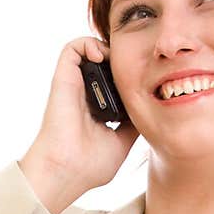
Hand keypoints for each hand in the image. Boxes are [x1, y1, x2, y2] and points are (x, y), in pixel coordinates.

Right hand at [21, 35, 139, 199]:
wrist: (67, 170)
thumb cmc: (89, 165)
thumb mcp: (122, 143)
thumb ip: (133, 123)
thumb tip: (150, 109)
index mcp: (97, 110)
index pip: (114, 83)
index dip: (129, 75)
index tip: (146, 78)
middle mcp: (84, 95)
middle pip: (105, 65)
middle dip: (122, 59)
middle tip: (137, 66)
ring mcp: (74, 86)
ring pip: (89, 51)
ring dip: (107, 48)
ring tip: (119, 60)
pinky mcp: (63, 78)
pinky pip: (73, 47)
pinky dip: (89, 43)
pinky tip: (103, 55)